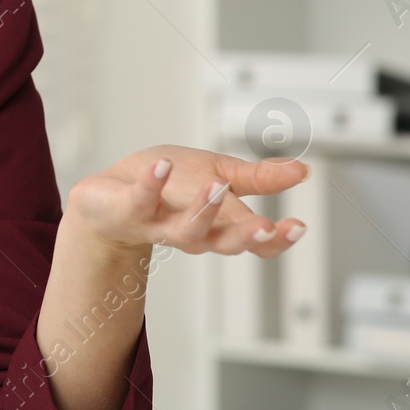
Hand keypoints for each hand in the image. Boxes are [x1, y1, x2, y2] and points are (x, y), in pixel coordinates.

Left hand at [64, 144, 309, 257]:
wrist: (107, 194)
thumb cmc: (166, 188)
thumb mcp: (218, 173)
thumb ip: (257, 178)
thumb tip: (302, 171)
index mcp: (219, 225)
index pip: (255, 240)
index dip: (278, 239)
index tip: (299, 226)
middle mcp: (192, 233)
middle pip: (225, 242)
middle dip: (247, 236)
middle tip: (266, 226)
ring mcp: (159, 226)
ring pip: (186, 230)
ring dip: (204, 209)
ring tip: (216, 185)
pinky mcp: (129, 211)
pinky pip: (141, 201)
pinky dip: (151, 184)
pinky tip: (162, 166)